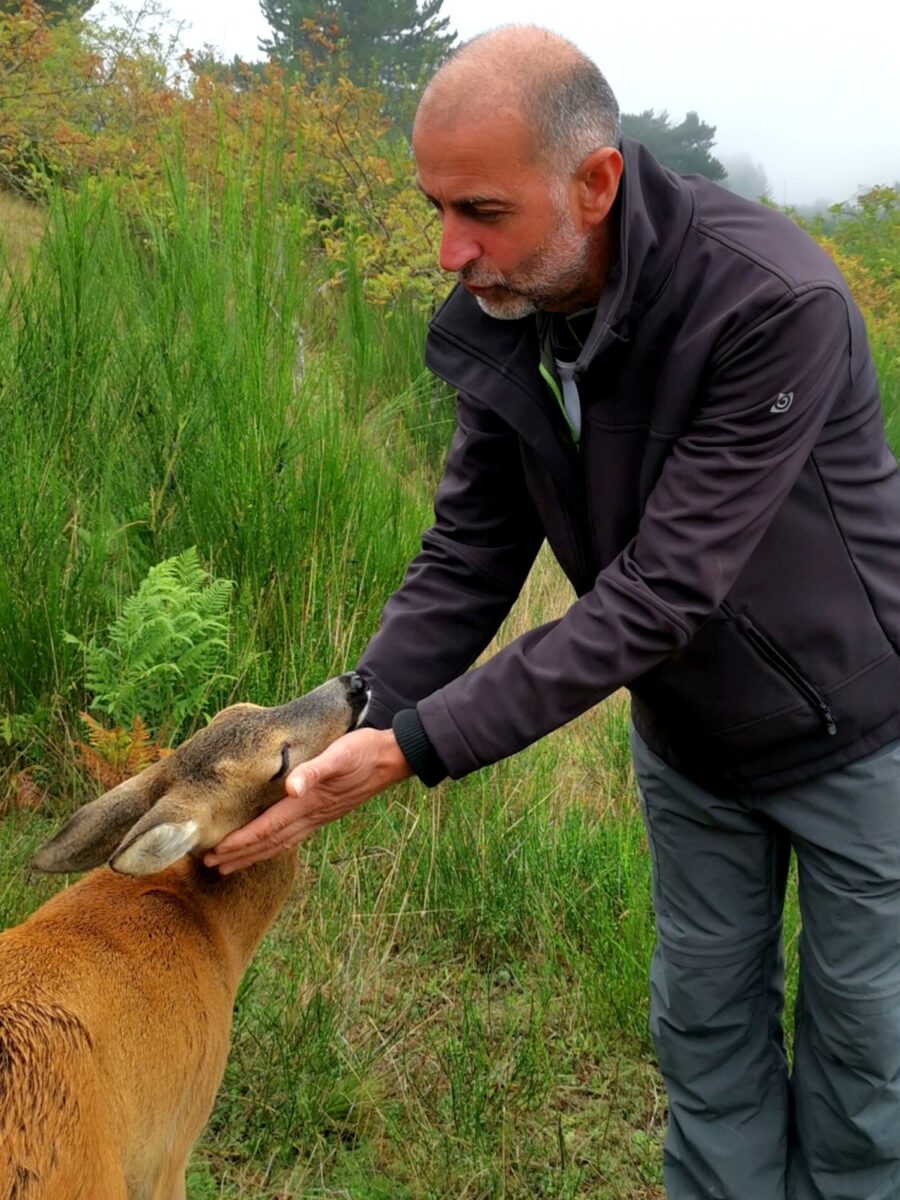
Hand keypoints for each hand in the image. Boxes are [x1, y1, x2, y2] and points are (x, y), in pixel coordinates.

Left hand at [203, 727, 412, 873]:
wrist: (392, 757)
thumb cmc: (363, 751)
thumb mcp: (339, 755)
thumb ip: (315, 771)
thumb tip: (292, 788)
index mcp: (309, 803)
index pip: (267, 828)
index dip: (240, 843)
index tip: (215, 853)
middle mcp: (312, 815)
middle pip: (270, 842)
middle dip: (240, 855)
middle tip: (212, 866)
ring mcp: (320, 816)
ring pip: (281, 842)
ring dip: (255, 854)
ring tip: (232, 863)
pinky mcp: (325, 811)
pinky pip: (293, 835)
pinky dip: (275, 844)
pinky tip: (269, 843)